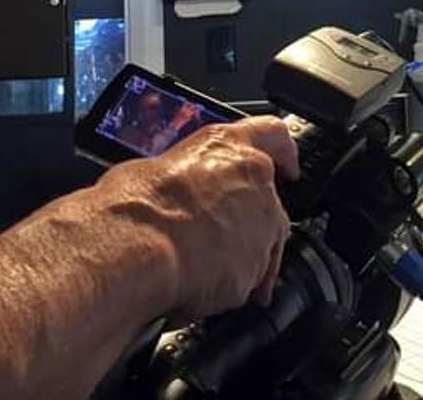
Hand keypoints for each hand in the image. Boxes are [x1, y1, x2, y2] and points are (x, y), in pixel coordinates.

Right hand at [96, 115, 298, 319]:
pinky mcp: (256, 272)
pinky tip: (198, 287)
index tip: (287, 165)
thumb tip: (177, 190)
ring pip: (262, 247)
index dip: (283, 152)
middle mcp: (255, 185)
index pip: (273, 135)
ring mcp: (261, 230)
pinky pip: (248, 281)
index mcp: (228, 147)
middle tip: (219, 238)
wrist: (135, 247)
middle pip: (270, 205)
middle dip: (250, 225)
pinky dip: (229, 287)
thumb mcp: (155, 170)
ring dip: (239, 258)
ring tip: (200, 270)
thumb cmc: (136, 205)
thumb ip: (186, 177)